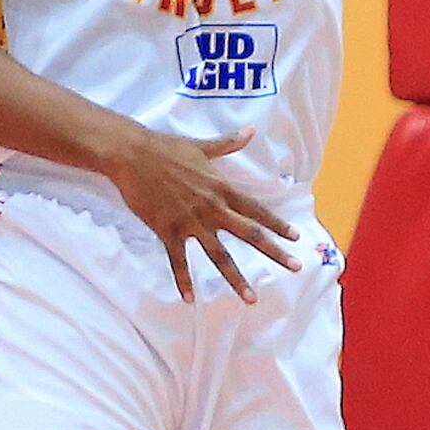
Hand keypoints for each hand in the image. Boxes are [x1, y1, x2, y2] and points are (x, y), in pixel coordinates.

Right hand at [105, 125, 299, 303]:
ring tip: (251, 298)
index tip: (296, 238)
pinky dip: (183, 281)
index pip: (257, 209)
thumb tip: (252, 130)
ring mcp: (190, 221)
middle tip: (296, 267)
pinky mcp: (168, 231)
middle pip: (249, 234)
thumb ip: (229, 143)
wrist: (132, 155)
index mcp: (221, 189)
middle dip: (274, 251)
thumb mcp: (202, 147)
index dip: (278, 224)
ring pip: (219, 255)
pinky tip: (190, 299)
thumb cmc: (166, 148)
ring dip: (236, 278)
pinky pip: (178, 261)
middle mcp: (212, 208)